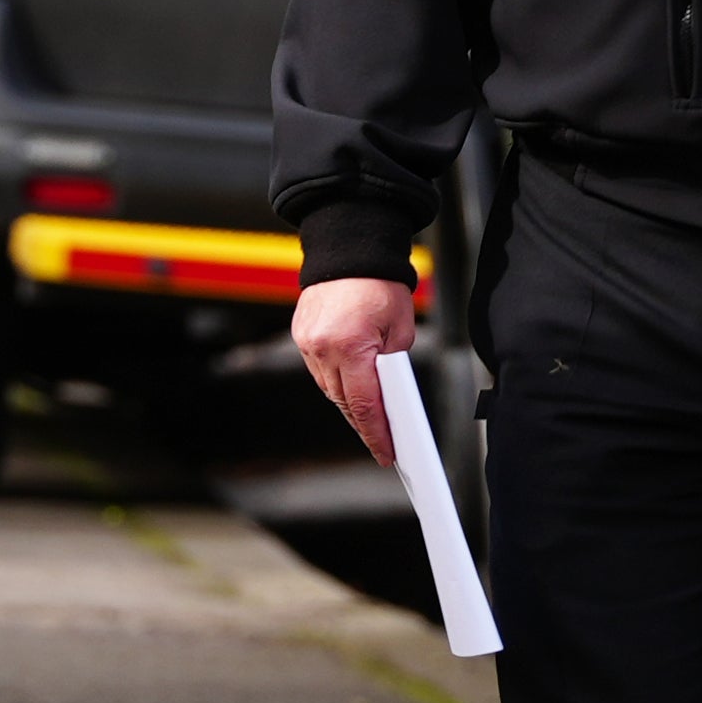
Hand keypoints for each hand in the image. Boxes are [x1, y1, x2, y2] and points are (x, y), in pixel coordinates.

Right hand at [293, 276, 419, 464]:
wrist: (349, 250)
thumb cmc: (380, 284)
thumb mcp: (400, 328)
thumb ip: (393, 365)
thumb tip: (390, 395)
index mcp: (350, 344)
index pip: (364, 403)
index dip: (376, 433)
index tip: (387, 452)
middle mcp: (322, 347)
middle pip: (343, 401)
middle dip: (364, 424)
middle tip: (383, 442)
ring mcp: (306, 342)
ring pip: (329, 389)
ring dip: (350, 404)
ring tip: (371, 418)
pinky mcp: (300, 335)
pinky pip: (320, 370)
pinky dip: (337, 381)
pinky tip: (352, 389)